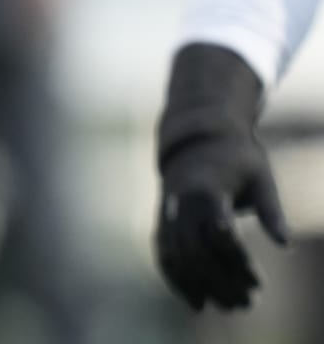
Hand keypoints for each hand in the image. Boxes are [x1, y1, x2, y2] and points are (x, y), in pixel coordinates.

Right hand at [155, 43, 288, 310]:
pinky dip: (177, 280)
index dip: (238, 261)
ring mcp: (167, 214)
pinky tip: (196, 302)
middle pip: (197, 252)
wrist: (198, 140)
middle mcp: (180, 204)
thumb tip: (285, 244)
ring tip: (230, 307)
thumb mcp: (261, 177)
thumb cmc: (238, 158)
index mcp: (205, 190)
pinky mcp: (162, 221)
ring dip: (203, 287)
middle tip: (247, 303)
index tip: (258, 282)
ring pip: (179, 258)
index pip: (219, 234)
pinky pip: (164, 255)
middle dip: (221, 281)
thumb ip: (272, 210)